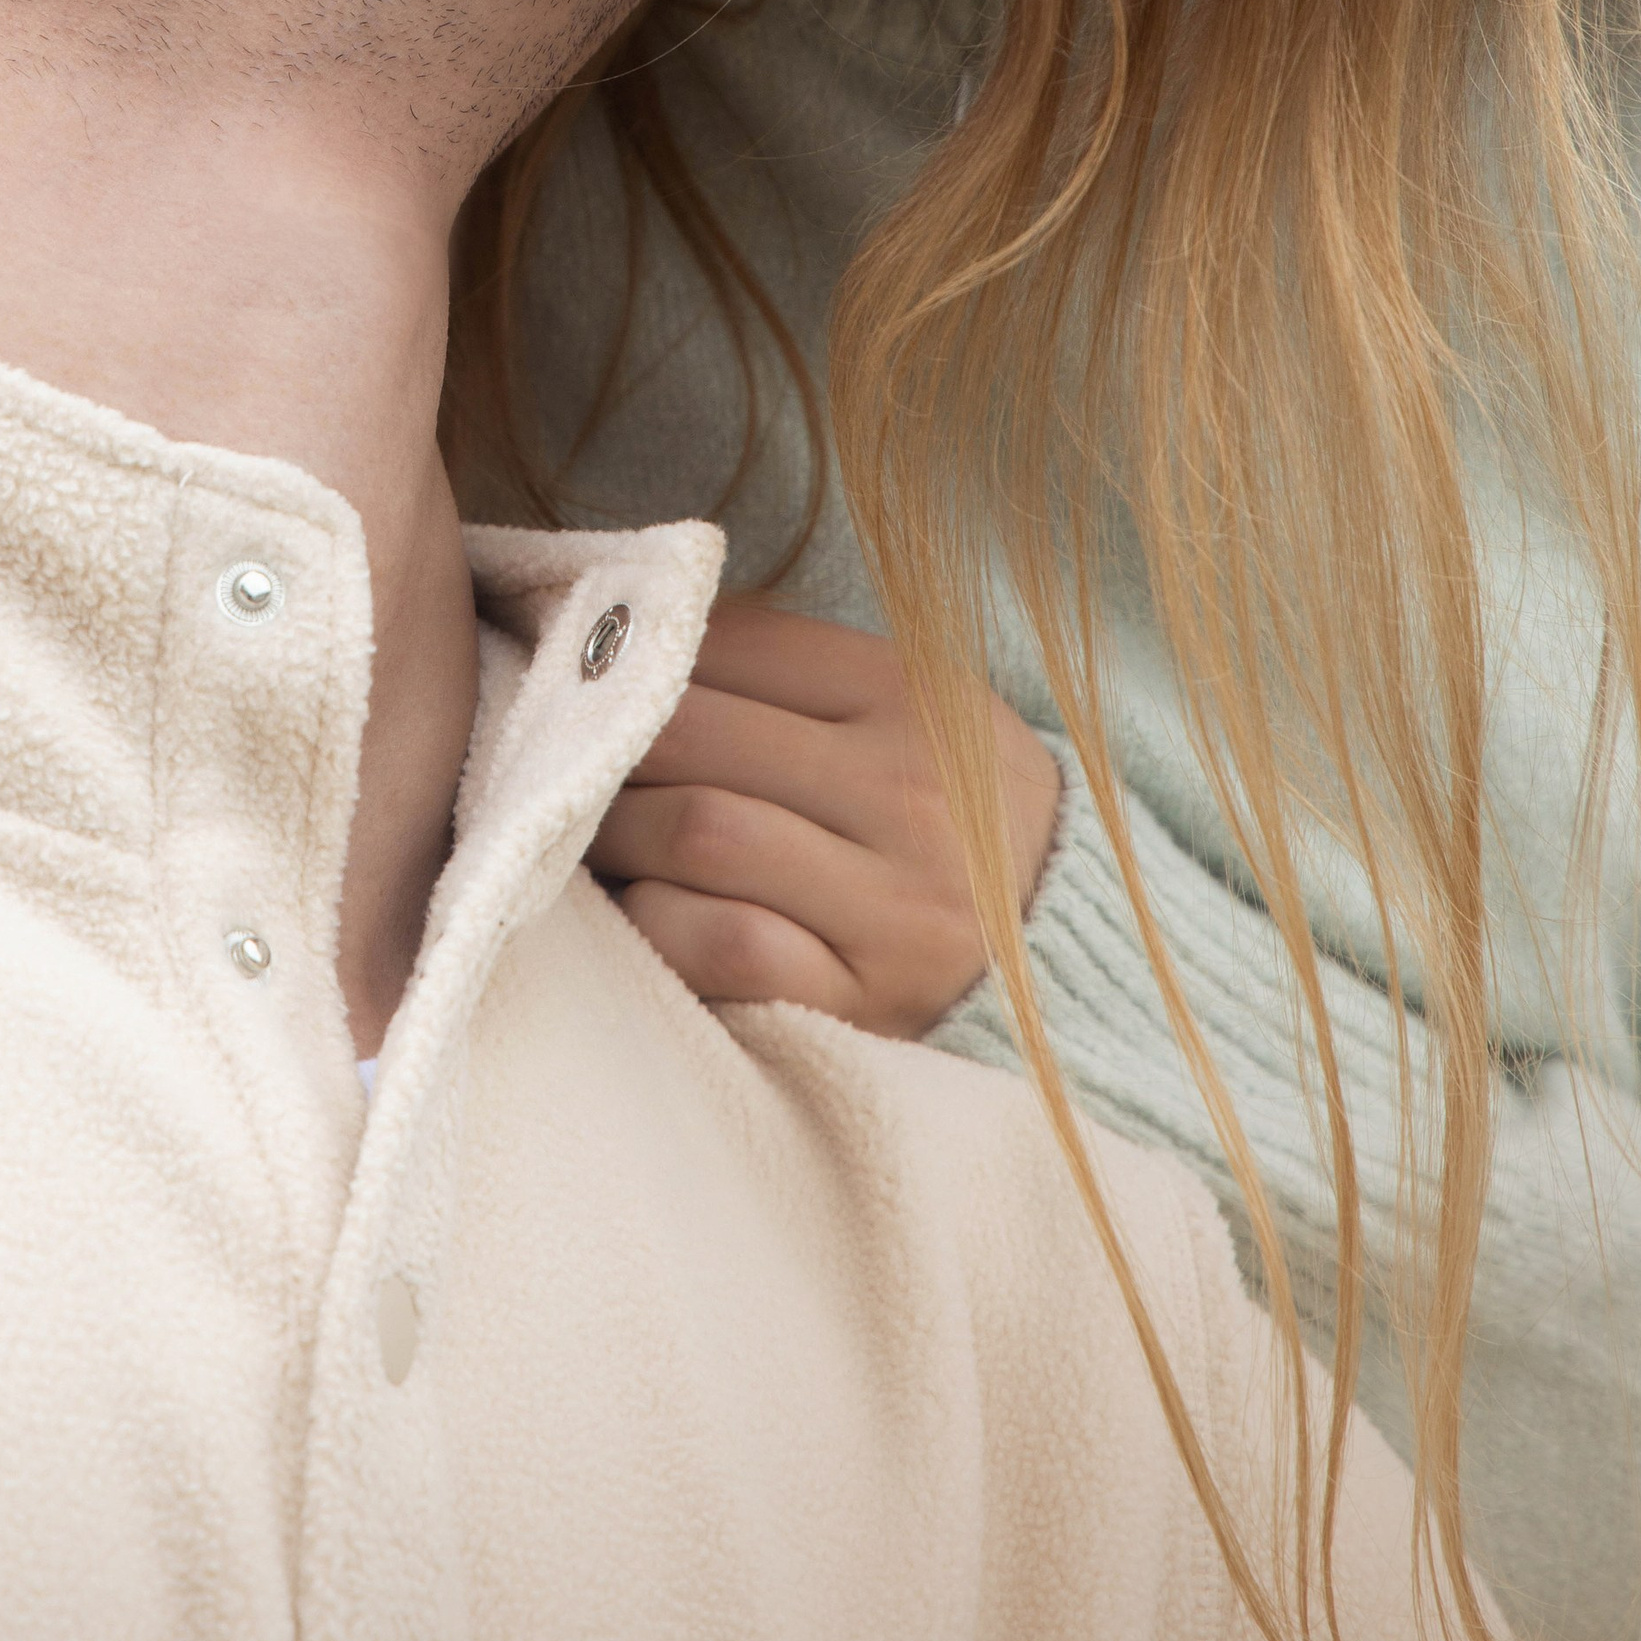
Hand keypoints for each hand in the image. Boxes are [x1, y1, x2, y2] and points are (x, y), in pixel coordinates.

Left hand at [589, 604, 1062, 1034]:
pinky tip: (649, 913)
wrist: (1078, 957)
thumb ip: (789, 671)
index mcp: (913, 693)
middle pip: (690, 733)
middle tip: (562, 766)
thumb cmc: (951, 814)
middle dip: (602, 749)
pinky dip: (660, 924)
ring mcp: (895, 904)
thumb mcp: (909, 710)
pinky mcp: (869, 1005)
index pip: (732, 642)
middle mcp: (910, 790)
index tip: (586, 681)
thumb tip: (625, 634)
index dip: (633, 659)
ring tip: (589, 837)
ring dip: (614, 835)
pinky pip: (723, 947)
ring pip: (698, 831)